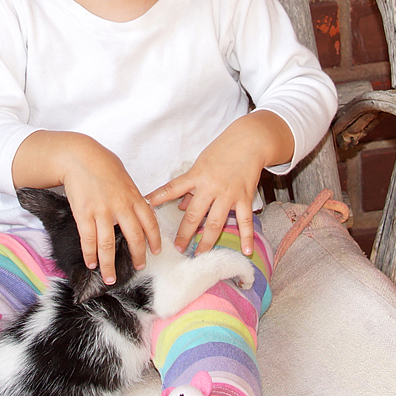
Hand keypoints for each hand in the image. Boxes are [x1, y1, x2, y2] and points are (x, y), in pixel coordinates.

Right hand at [13, 131, 160, 283]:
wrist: (79, 157)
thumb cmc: (102, 163)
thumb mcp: (124, 178)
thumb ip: (131, 195)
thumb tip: (137, 208)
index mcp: (134, 197)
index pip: (150, 223)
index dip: (154, 240)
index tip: (155, 251)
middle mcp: (121, 206)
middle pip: (134, 238)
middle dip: (137, 256)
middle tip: (137, 267)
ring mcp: (102, 212)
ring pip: (109, 245)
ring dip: (109, 264)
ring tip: (110, 277)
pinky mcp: (84, 214)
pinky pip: (89, 240)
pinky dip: (90, 254)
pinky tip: (91, 263)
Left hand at [146, 111, 293, 256]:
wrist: (249, 141)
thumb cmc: (223, 150)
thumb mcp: (201, 164)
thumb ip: (191, 185)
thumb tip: (181, 206)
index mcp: (196, 176)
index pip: (172, 189)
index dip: (158, 198)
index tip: (146, 209)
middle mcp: (211, 187)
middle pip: (195, 215)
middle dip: (185, 233)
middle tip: (178, 248)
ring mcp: (228, 194)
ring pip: (216, 222)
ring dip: (207, 240)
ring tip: (200, 254)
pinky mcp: (245, 197)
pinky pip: (245, 220)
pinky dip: (246, 237)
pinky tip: (246, 251)